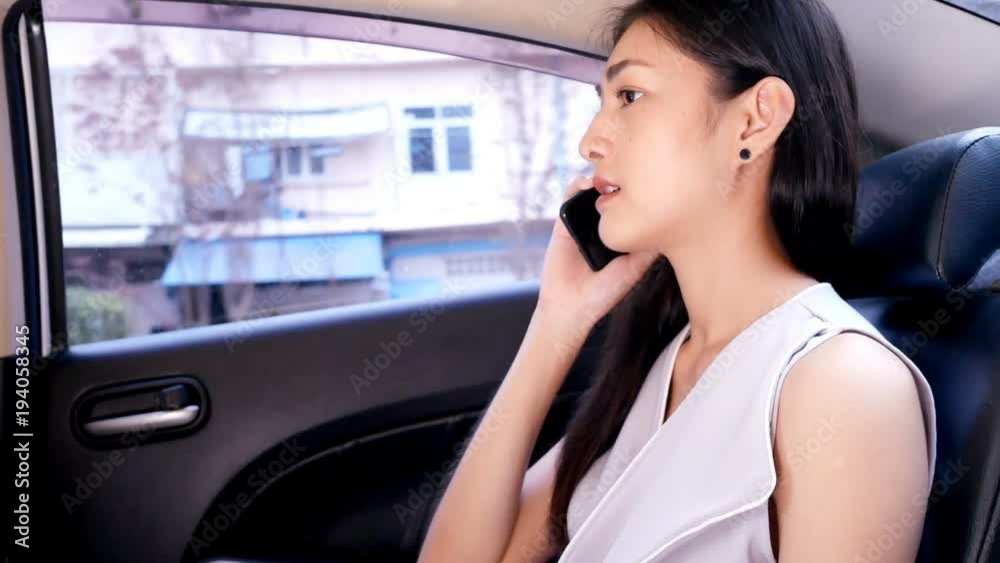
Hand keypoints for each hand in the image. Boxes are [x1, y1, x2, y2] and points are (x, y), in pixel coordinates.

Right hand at [534, 175, 660, 335]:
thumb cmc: (604, 294)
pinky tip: (586, 184)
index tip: (649, 180)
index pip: (628, 209)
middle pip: (610, 197)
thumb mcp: (634, 269)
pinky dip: (575, 188)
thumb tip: (670, 225)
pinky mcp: (563, 226)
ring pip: (589, 195)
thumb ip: (648, 249)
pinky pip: (567, 201)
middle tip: (629, 170)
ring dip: (597, 180)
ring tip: (607, 174)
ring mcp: (582, 225)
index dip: (637, 193)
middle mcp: (601, 229)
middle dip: (618, 182)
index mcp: (618, 237)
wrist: (572, 307)